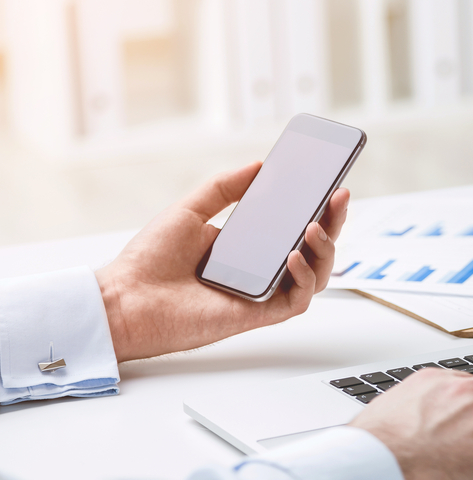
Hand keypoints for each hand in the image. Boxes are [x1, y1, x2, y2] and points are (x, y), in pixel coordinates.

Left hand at [95, 162, 348, 361]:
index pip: (293, 226)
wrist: (125, 300)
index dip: (317, 207)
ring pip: (316, 276)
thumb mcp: (190, 210)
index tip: (330, 184)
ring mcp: (262, 293)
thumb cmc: (149, 262)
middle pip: (313, 249)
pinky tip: (293, 257)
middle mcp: (260, 270)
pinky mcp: (259, 315)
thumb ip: (224, 188)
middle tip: (339, 197)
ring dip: (324, 250)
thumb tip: (259, 165)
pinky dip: (303, 278)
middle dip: (333, 223)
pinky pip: (297, 299)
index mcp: (247, 247)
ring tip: (312, 227)